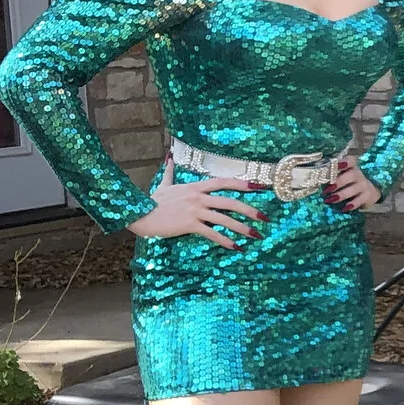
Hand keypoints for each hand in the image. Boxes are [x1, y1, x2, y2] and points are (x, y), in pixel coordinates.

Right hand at [127, 161, 260, 247]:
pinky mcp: (189, 224)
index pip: (224, 182)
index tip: (260, 187)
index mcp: (195, 187)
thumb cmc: (151, 201)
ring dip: (243, 228)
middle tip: (265, 218)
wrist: (138, 214)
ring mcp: (194, 211)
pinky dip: (226, 241)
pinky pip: (212, 233)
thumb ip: (170, 171)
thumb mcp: (164, 184)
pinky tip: (236, 247)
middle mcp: (198, 197)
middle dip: (250, 210)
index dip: (243, 184)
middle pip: (230, 202)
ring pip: (225, 219)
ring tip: (256, 235)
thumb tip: (170, 157)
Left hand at [324, 155, 382, 212]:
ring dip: (341, 194)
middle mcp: (359, 174)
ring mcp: (365, 185)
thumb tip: (315, 179)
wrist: (368, 193)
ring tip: (330, 200)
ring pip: (354, 188)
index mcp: (351, 166)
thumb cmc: (348, 183)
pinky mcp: (368, 196)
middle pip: (352, 175)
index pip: (351, 161)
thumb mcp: (341, 176)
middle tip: (326, 190)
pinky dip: (352, 204)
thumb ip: (331, 176)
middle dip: (338, 182)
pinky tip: (344, 208)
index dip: (345, 162)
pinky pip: (360, 200)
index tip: (337, 165)